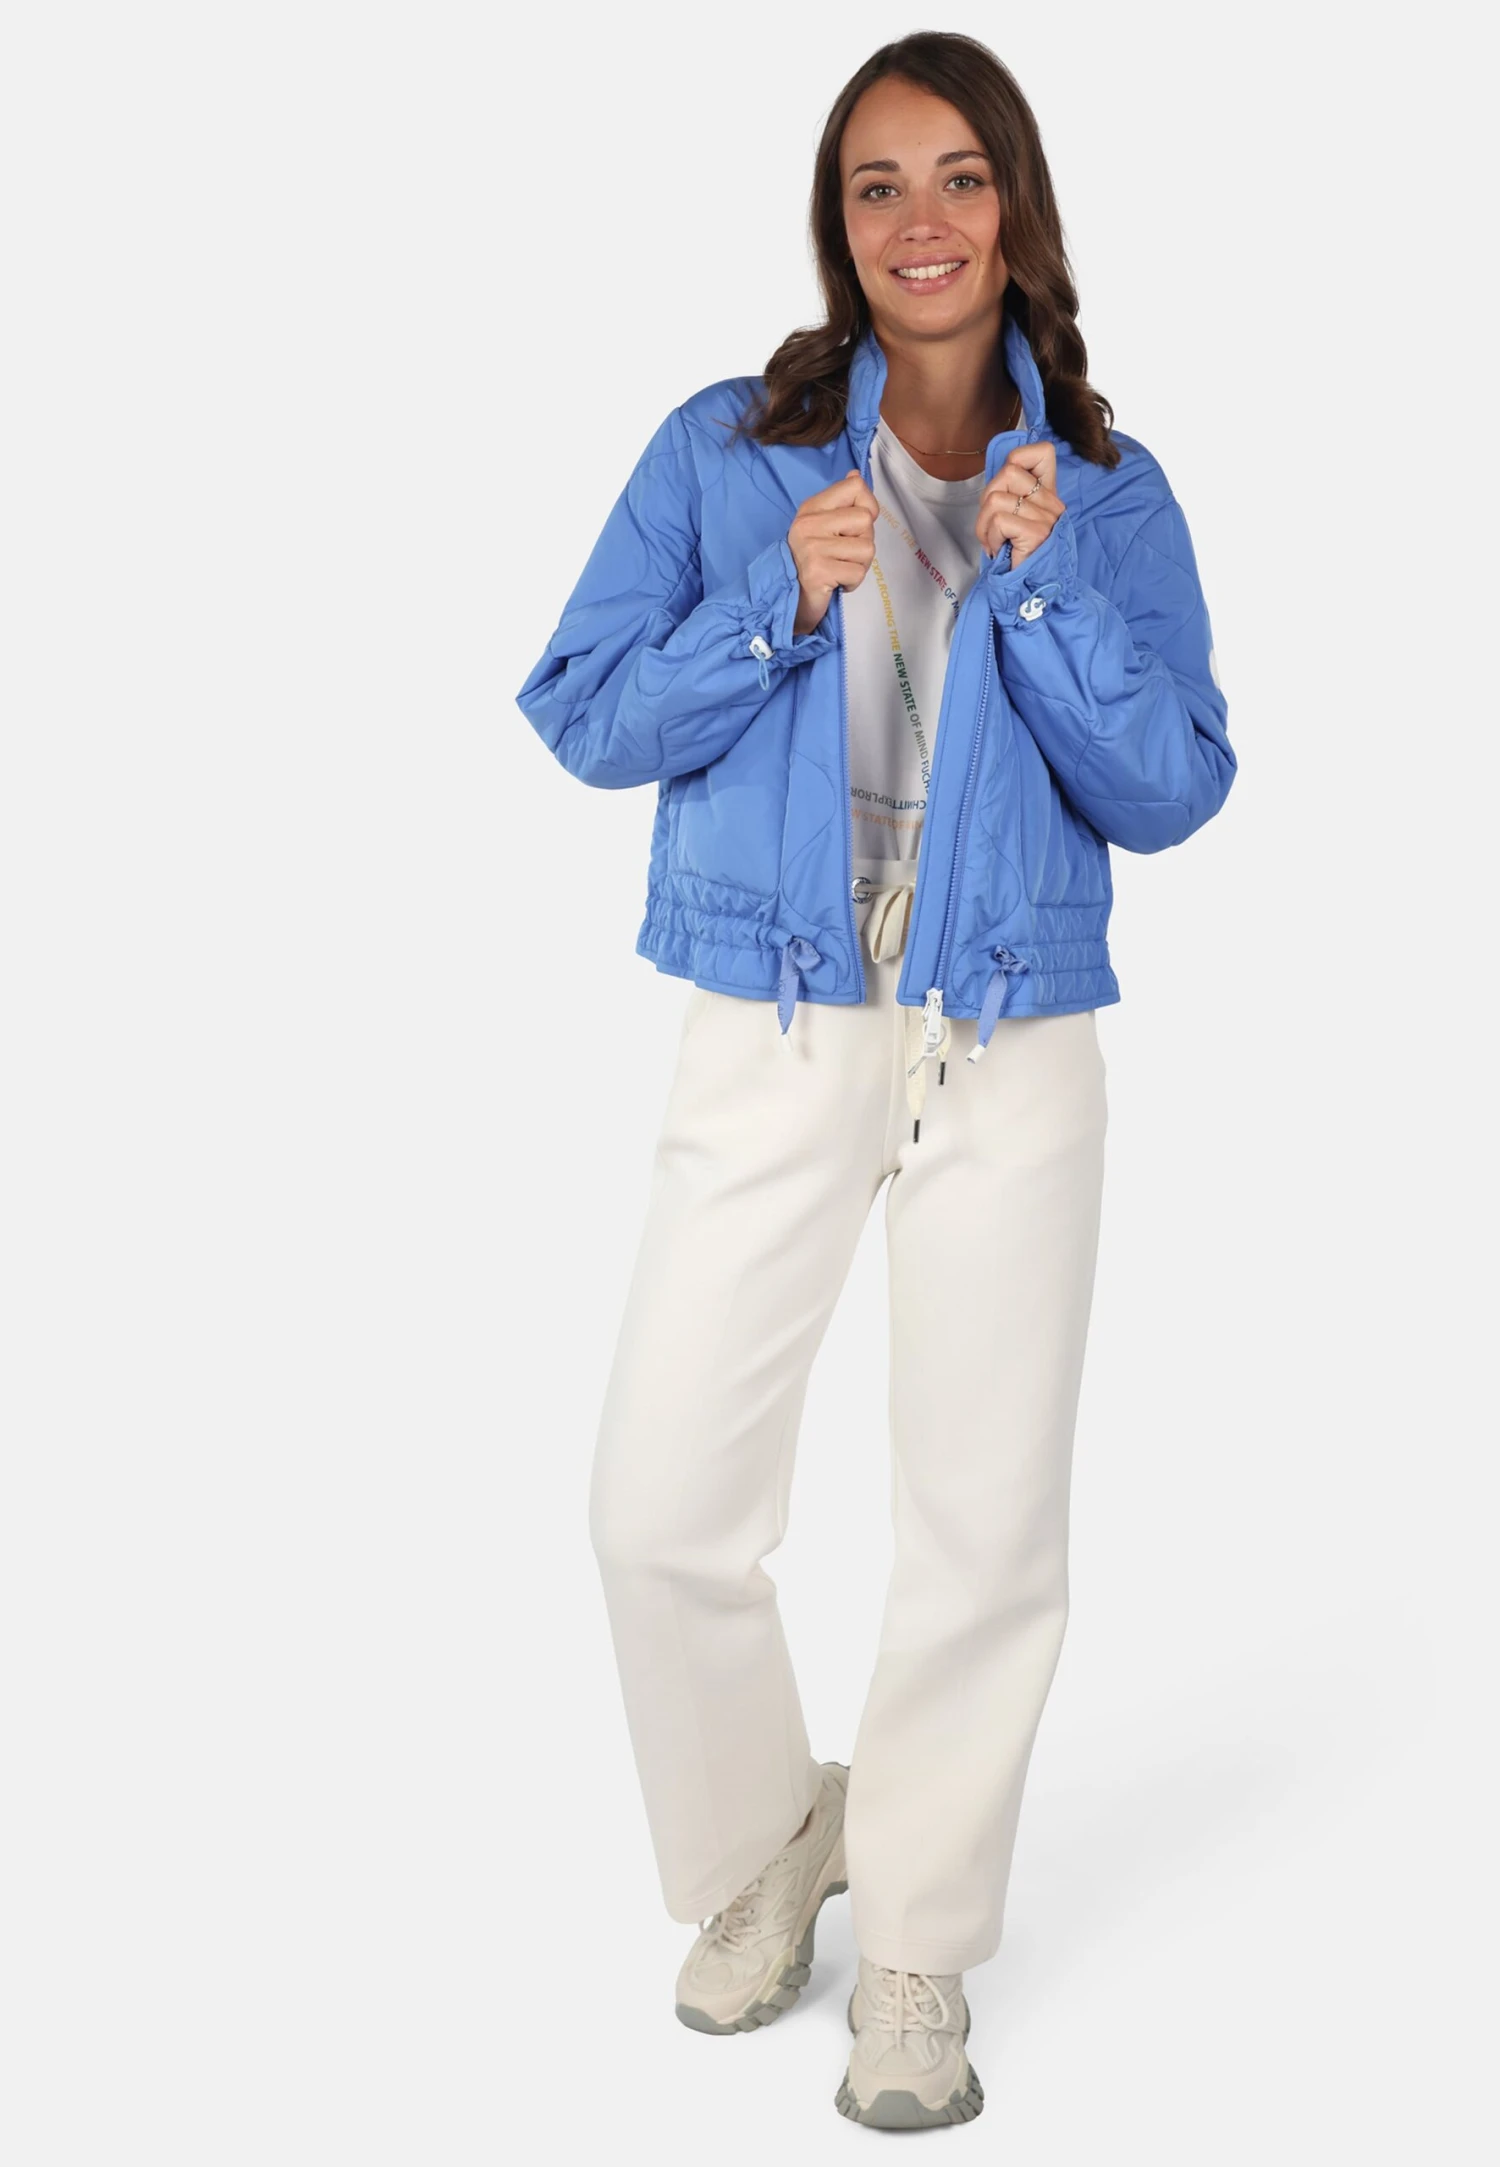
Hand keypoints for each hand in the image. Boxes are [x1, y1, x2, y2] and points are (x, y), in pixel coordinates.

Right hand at [788, 468, 878, 636]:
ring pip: (867, 548)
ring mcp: (812, 547)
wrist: (788, 599)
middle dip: (864, 541)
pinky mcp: (818, 571)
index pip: (855, 487)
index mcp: (811, 508)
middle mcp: (809, 523)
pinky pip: (858, 572)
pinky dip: (852, 582)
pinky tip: (836, 582)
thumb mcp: (821, 526)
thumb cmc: (810, 562)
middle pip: (866, 520)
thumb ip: (840, 502)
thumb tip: (856, 475)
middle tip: (844, 554)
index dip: (867, 506)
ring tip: (840, 568)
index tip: (855, 526)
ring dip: (860, 565)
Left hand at [975, 441, 1064, 567]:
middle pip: (1007, 472)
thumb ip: (1011, 496)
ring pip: (995, 497)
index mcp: (1049, 495)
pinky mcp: (1037, 534)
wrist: (1031, 593)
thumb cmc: (1018, 559)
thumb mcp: (1018, 520)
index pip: (1042, 452)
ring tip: (994, 541)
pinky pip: (998, 520)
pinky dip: (990, 537)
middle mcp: (1052, 503)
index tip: (1008, 488)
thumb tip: (994, 477)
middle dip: (987, 499)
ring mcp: (1046, 518)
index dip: (1017, 459)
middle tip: (993, 526)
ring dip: (984, 524)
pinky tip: (999, 550)